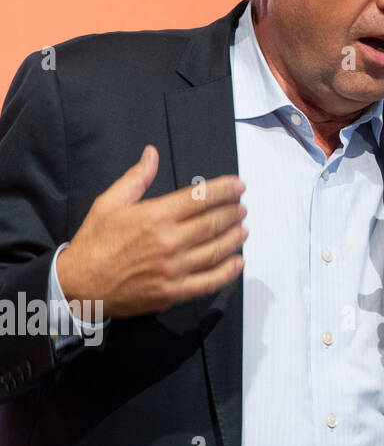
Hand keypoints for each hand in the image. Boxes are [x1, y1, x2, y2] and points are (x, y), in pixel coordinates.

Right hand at [57, 145, 246, 318]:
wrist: (78, 285)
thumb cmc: (94, 243)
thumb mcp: (109, 203)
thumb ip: (136, 178)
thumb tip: (151, 153)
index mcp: (155, 216)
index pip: (201, 197)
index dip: (226, 189)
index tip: (239, 185)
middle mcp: (169, 242)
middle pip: (214, 222)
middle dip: (233, 212)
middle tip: (241, 207)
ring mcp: (173, 268)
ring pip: (217, 250)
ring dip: (235, 237)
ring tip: (243, 229)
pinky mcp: (174, 292)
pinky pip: (210, 281)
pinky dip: (228, 271)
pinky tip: (237, 261)